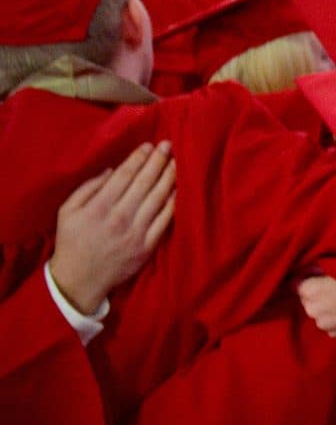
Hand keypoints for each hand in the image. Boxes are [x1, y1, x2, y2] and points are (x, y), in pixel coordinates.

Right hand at [47, 141, 175, 315]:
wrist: (80, 278)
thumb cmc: (72, 241)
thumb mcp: (67, 211)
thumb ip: (88, 188)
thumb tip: (111, 170)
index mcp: (99, 206)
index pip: (125, 175)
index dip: (139, 158)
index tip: (149, 145)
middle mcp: (120, 216)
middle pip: (145, 182)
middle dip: (158, 161)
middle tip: (168, 145)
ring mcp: (137, 232)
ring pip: (159, 198)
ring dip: (170, 177)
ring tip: (177, 162)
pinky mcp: (148, 245)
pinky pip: (165, 220)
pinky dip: (174, 202)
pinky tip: (179, 190)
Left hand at [296, 274, 335, 337]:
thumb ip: (316, 268)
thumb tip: (304, 268)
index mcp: (311, 290)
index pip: (293, 284)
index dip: (304, 279)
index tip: (315, 277)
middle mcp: (312, 309)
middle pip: (305, 299)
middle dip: (315, 294)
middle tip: (334, 288)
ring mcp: (323, 324)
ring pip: (317, 313)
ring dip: (325, 307)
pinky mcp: (334, 334)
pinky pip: (329, 324)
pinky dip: (335, 318)